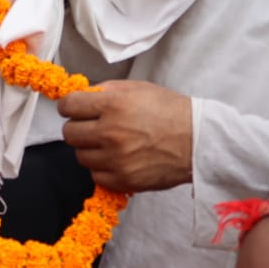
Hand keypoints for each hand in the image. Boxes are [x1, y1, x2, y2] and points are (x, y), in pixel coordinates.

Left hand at [59, 80, 192, 192]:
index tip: (74, 109)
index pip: (68, 106)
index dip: (69, 106)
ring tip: (108, 144)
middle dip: (78, 127)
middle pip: (69, 133)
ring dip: (90, 149)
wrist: (200, 141)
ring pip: (80, 156)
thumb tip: (81, 95)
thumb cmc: (170, 110)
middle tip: (91, 126)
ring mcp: (117, 159)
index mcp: (112, 105)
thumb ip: (105, 90)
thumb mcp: (137, 88)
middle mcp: (110, 132)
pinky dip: (102, 168)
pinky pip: (96, 175)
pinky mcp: (125, 180)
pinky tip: (116, 159)